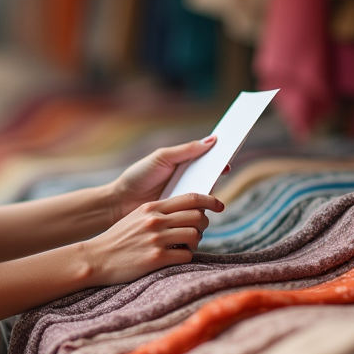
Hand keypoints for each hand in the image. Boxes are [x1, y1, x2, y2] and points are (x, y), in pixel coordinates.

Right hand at [80, 193, 224, 285]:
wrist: (97, 258)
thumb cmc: (118, 239)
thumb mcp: (137, 217)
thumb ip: (159, 213)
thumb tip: (187, 212)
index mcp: (152, 207)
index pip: (191, 198)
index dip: (210, 200)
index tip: (219, 205)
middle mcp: (155, 221)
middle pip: (197, 216)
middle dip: (203, 224)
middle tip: (197, 231)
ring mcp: (156, 239)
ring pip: (194, 235)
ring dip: (195, 242)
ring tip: (186, 246)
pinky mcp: (156, 258)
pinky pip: (186, 255)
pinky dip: (186, 257)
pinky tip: (177, 257)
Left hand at [109, 136, 225, 221]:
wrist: (121, 201)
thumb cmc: (139, 176)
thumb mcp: (162, 158)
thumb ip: (186, 150)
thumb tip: (213, 139)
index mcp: (184, 163)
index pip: (208, 157)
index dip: (220, 153)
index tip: (232, 146)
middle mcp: (188, 179)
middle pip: (211, 175)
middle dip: (219, 170)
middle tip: (225, 166)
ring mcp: (186, 196)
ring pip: (207, 194)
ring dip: (212, 190)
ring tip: (212, 183)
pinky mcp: (183, 213)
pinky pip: (198, 210)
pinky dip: (203, 208)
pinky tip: (205, 204)